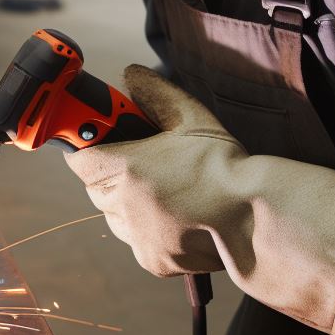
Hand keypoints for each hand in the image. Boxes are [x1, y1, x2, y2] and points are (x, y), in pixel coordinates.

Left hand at [65, 65, 334, 334]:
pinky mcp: (153, 260)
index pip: (80, 159)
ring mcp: (137, 237)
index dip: (86, 148)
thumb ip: (155, 93)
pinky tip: (177, 216)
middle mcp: (124, 206)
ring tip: (163, 191)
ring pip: (114, 217)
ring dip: (126, 204)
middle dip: (109, 174)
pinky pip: (137, 240)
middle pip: (95, 188)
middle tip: (139, 162)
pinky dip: (148, 230)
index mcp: (125, 169)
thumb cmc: (223, 165)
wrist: (254, 217)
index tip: (96, 141)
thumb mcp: (190, 117)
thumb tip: (132, 74)